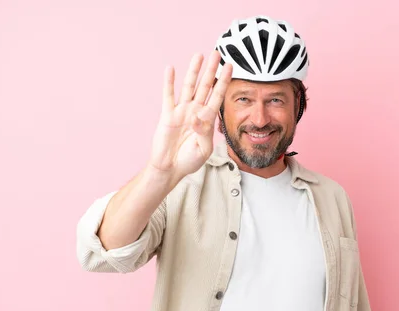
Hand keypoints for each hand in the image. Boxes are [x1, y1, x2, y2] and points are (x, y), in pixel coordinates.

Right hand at [148, 51, 232, 181]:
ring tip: (198, 56)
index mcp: (207, 119)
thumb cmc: (189, 161)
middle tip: (217, 54)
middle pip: (205, 86)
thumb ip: (203, 131)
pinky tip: (170, 69)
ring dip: (193, 71)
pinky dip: (169, 82)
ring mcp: (181, 111)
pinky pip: (168, 96)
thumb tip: (197, 116)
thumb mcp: (203, 148)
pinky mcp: (167, 115)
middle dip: (211, 70)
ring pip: (189, 87)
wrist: (170, 168)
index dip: (224, 81)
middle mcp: (195, 111)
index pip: (218, 96)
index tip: (231, 67)